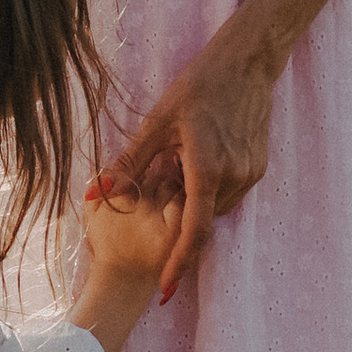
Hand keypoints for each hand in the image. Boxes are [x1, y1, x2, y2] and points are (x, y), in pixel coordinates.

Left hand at [95, 41, 275, 299]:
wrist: (246, 63)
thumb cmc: (198, 87)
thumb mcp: (157, 123)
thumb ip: (128, 164)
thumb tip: (94, 193)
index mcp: (206, 168)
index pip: (194, 232)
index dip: (178, 264)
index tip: (164, 288)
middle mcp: (233, 176)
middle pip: (201, 219)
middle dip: (179, 218)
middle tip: (164, 182)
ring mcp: (249, 173)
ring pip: (215, 207)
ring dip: (194, 201)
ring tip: (181, 162)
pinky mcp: (257, 168)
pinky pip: (228, 193)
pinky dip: (209, 189)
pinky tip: (199, 157)